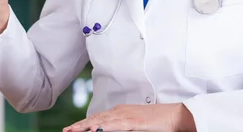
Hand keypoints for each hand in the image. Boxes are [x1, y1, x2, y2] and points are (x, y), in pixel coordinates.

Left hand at [63, 103, 194, 131]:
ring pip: (100, 121)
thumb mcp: (136, 125)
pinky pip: (114, 125)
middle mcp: (120, 111)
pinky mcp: (133, 121)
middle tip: (66, 131)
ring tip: (73, 130)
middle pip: (95, 119)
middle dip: (79, 125)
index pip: (97, 118)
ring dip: (85, 126)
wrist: (176, 115)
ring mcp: (126, 115)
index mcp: (120, 112)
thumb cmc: (159, 121)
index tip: (71, 129)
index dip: (83, 123)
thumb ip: (123, 127)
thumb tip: (111, 130)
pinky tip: (93, 130)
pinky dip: (102, 127)